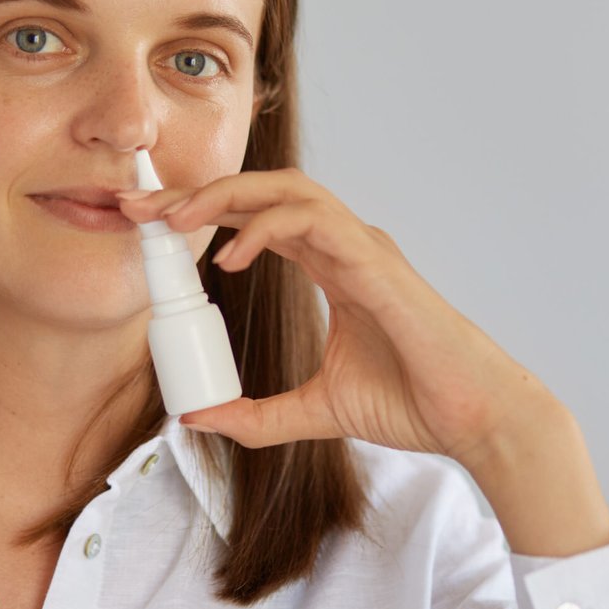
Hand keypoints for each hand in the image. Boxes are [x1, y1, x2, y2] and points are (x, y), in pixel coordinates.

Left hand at [116, 168, 556, 466]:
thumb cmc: (412, 404)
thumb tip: (198, 420)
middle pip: (261, 192)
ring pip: (288, 188)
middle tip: (137, 204)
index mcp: (332, 266)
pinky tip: (231, 255)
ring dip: (226, 195)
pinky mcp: (377, 264)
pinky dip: (268, 226)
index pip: (255, 220)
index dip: (200, 214)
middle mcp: (344, 245)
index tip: (146, 224)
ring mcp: (363, 248)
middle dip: (195, 192)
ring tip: (175, 217)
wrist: (471, 420)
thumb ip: (260, 415)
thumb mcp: (316, 411)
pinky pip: (315, 222)